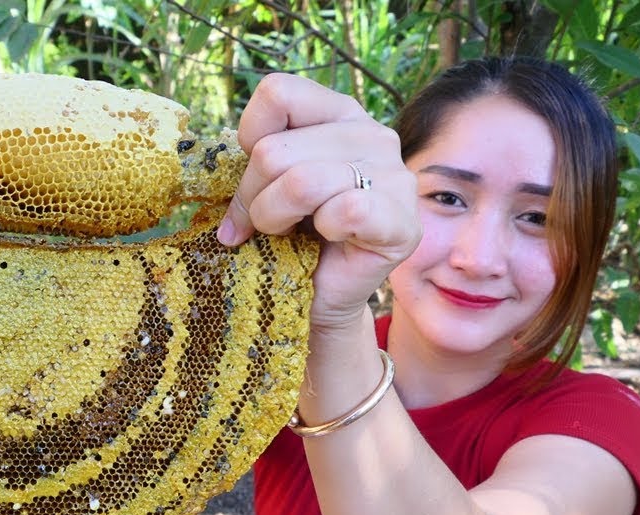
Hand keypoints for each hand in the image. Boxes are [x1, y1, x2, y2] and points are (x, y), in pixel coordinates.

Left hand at [218, 73, 420, 329]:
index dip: (249, 142)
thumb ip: (257, 155)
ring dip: (275, 219)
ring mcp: (396, 176)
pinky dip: (322, 232)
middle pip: (274, 150)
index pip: (277, 93)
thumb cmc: (291, 237)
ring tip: (289, 235)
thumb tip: (236, 158)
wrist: (319, 296)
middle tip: (266, 224)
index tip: (258, 180)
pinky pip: (344, 211)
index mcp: (340, 112)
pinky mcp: (403, 221)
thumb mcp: (266, 182)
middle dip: (252, 197)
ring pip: (300, 182)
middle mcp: (374, 134)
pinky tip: (330, 241)